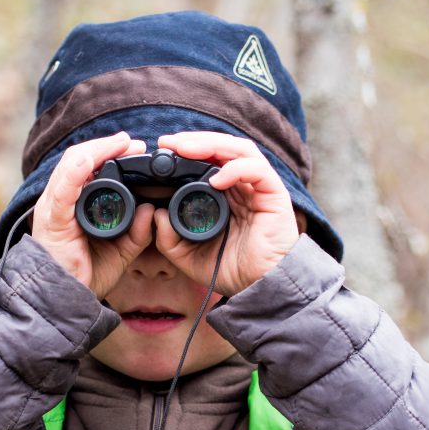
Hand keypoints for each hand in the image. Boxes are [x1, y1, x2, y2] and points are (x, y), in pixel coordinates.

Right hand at [30, 132, 153, 298]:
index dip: (111, 153)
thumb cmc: (87, 275)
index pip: (89, 166)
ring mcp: (55, 208)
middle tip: (133, 143)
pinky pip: (62, 191)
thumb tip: (151, 211)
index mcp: (75, 204)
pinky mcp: (52, 220)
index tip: (136, 149)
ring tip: (121, 143)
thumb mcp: (121, 250)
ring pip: (71, 165)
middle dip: (108, 147)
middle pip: (80, 159)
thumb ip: (137, 232)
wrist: (66, 301)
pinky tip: (88, 161)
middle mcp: (62, 200)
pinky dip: (75, 173)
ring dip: (97, 150)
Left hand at [154, 132, 299, 295]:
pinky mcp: (274, 195)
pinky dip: (235, 169)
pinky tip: (216, 179)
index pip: (208, 159)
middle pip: (222, 148)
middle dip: (194, 140)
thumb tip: (155, 214)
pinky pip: (256, 170)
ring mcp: (259, 188)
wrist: (260, 288)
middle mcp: (242, 186)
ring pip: (239, 150)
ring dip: (211, 144)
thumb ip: (170, 239)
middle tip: (168, 142)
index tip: (162, 148)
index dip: (186, 150)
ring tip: (186, 149)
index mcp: (225, 194)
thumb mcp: (189, 256)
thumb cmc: (232, 271)